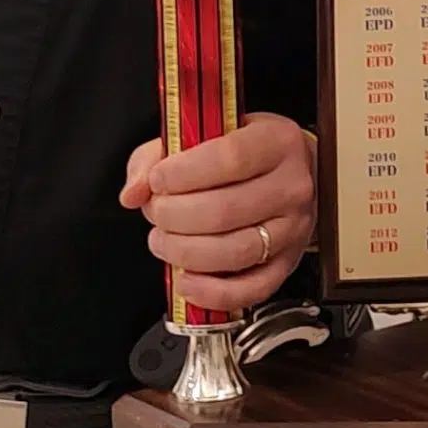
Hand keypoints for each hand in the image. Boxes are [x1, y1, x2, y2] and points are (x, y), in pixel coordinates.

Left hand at [120, 112, 314, 311]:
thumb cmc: (244, 153)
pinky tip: (186, 281)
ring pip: (235, 252)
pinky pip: (252, 289)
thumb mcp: (203, 134)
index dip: (183, 174)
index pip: (230, 159)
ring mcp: (293, 229)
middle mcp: (292, 186)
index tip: (157, 181)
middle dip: (174, 216)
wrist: (293, 174)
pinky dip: (212, 293)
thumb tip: (134, 192)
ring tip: (163, 241)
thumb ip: (157, 157)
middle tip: (155, 212)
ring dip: (185, 252)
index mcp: (276, 142)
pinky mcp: (288, 264)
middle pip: (226, 210)